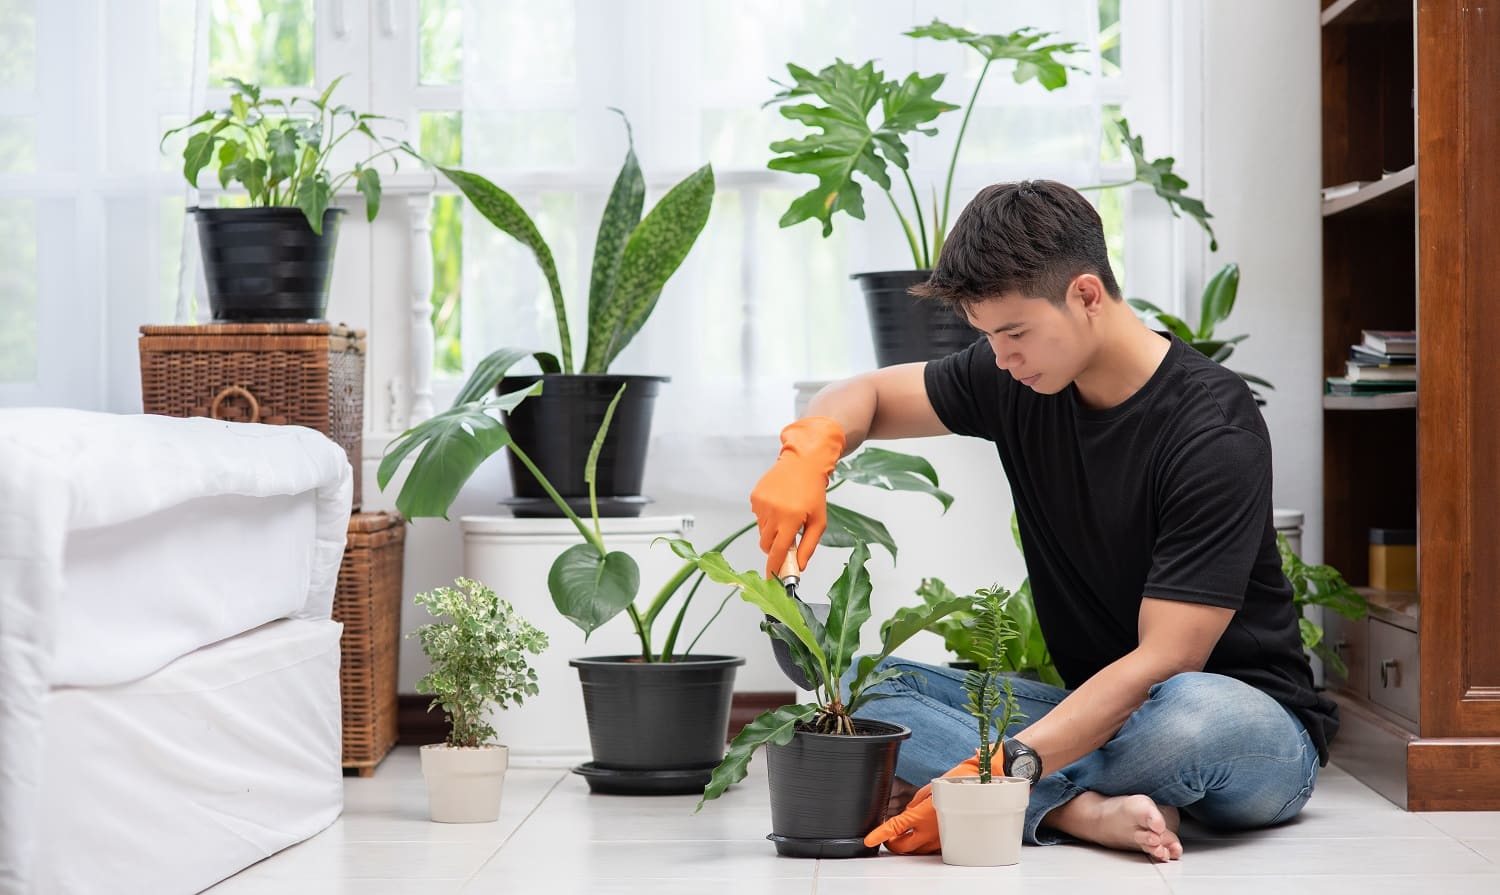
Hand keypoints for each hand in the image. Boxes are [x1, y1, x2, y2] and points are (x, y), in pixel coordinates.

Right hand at [750, 416, 844, 576]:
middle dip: (775, 546)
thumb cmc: (814, 492)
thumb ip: (808, 546)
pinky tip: (778, 504)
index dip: (775, 567)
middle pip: (767, 545)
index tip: (772, 579)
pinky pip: (757, 517)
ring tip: (785, 514)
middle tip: (788, 536)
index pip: (779, 552)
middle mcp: (773, 512)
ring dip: (772, 530)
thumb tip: (800, 567)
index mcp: (790, 519)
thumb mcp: (819, 521)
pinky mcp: (754, 497)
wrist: (802, 463)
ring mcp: (761, 504)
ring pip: (762, 531)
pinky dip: (767, 517)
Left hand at [863, 750, 985, 854]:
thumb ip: (915, 804)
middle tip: (887, 837)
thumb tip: (908, 814)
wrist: (982, 785)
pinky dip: (922, 843)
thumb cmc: (958, 782)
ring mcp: (942, 837)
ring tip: (903, 835)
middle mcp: (932, 830)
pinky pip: (931, 848)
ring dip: (907, 844)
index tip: (870, 839)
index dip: (880, 834)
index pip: (895, 827)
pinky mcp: (951, 840)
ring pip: (917, 850)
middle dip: (892, 844)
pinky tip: (921, 834)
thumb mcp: (930, 788)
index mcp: (923, 814)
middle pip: (903, 846)